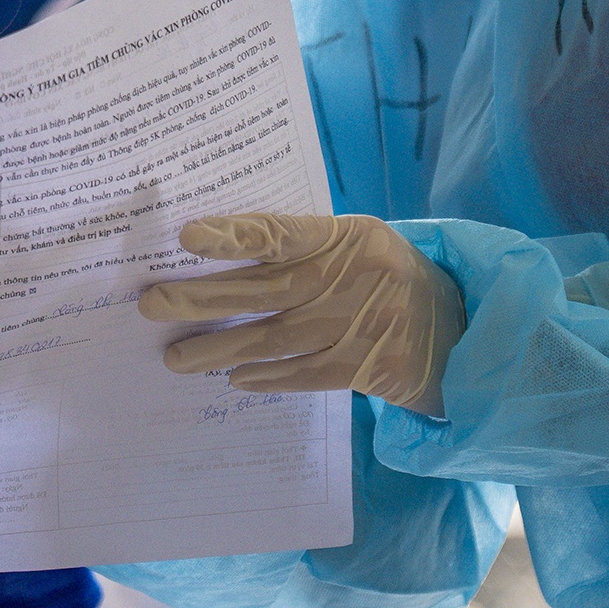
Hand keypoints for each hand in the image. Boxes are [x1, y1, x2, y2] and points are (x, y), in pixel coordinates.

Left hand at [139, 213, 463, 415]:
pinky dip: (265, 377)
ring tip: (174, 356)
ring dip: (218, 348)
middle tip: (150, 305)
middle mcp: (347, 280)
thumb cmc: (388, 272)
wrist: (458, 326)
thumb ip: (302, 244)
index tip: (186, 237)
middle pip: (262, 290)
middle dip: (201, 299)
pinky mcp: (362, 368)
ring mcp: (354, 327)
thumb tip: (223, 254)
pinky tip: (231, 377)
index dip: (232, 235)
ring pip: (271, 339)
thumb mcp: (357, 241)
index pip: (279, 232)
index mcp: (346, 237)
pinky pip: (301, 375)